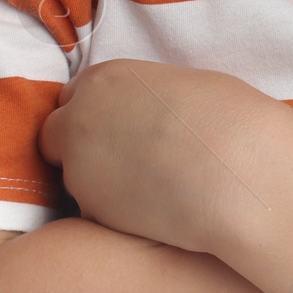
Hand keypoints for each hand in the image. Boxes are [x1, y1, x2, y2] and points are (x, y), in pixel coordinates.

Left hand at [39, 58, 275, 254]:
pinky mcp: (91, 212)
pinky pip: (95, 213)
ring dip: (98, 183)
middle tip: (122, 162)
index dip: (93, 114)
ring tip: (149, 188)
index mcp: (103, 79)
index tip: (116, 128)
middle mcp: (78, 120)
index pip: (72, 97)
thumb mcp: (180, 85)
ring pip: (75, 178)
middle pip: (55, 137)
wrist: (237, 171)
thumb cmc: (225, 119)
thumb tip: (148, 112)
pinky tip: (153, 211)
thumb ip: (145, 97)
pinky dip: (114, 213)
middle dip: (79, 148)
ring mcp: (79, 169)